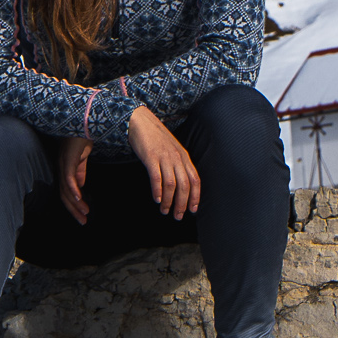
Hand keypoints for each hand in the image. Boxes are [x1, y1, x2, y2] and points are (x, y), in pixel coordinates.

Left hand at [58, 135, 92, 225]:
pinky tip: (80, 197)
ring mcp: (63, 162)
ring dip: (75, 203)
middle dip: (73, 209)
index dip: (73, 205)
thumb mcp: (82, 155)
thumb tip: (81, 185)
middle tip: (83, 221)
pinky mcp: (68, 158)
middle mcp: (61, 166)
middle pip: (64, 194)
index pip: (66, 191)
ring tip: (84, 213)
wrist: (83, 118)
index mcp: (64, 167)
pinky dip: (74, 188)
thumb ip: (80, 169)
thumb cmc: (81, 134)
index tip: (82, 216)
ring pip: (66, 189)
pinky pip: (69, 176)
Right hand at [128, 105, 200, 219]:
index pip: (195, 179)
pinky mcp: (151, 156)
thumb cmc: (156, 138)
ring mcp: (164, 157)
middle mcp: (176, 157)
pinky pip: (156, 176)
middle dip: (182, 203)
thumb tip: (182, 185)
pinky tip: (156, 199)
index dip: (195, 196)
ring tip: (164, 210)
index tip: (192, 210)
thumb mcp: (173, 150)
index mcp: (184, 157)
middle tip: (177, 216)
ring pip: (171, 184)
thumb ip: (178, 164)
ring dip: (169, 200)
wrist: (141, 121)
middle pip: (184, 185)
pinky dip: (157, 190)